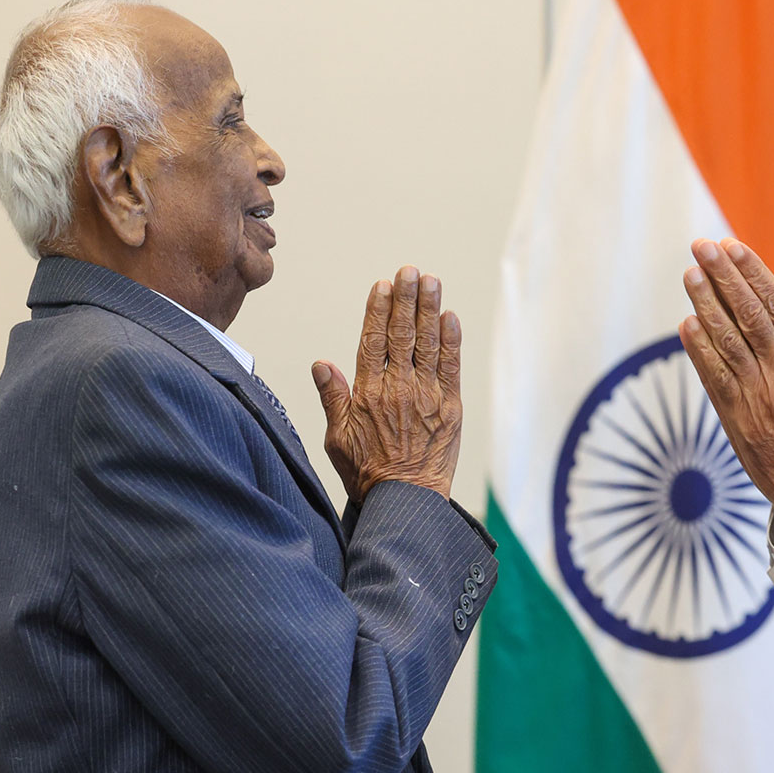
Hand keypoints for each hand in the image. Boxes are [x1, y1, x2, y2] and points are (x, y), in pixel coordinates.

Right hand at [312, 266, 462, 502]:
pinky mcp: (451, 407)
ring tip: (431, 281)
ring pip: (428, 344)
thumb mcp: (337, 439)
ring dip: (429, 309)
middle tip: (410, 271)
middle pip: (402, 334)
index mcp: (368, 394)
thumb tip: (321, 364)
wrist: (406, 501)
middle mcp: (399, 389)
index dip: (378, 311)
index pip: (372, 342)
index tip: (382, 286)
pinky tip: (450, 317)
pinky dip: (451, 340)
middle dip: (405, 299)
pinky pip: (451, 366)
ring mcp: (427, 396)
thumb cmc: (368, 473)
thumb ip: (332, 398)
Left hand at [678, 238, 773, 530]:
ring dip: (705, 304)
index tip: (733, 248)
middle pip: (746, 314)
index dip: (751, 272)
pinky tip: (687, 325)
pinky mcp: (736, 419)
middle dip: (722, 277)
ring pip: (725, 341)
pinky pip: (714, 378)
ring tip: (690, 275)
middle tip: (703, 248)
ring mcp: (755, 397)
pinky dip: (699, 350)